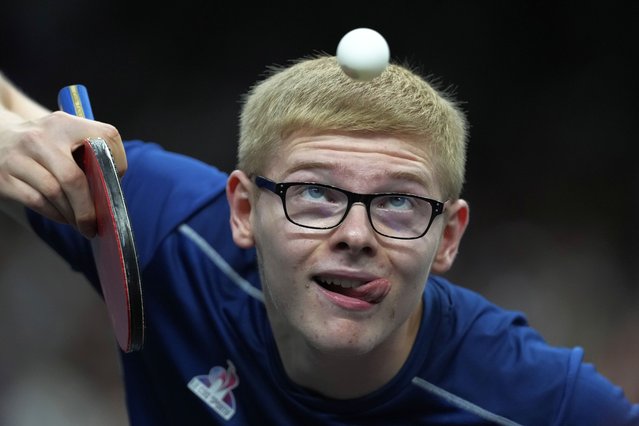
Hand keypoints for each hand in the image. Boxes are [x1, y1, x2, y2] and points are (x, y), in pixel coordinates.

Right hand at [0, 111, 125, 236]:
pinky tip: (64, 218)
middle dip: (89, 207)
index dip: (117, 163)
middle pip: (73, 178)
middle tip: (96, 223)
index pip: (104, 138)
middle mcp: (40, 137)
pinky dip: (55, 214)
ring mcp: (18, 156)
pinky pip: (37, 201)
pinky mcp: (4, 176)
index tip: (115, 183)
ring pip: (55, 193)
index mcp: (64, 123)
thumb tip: (110, 189)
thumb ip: (89, 153)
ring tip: (82, 224)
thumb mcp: (65, 136)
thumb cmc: (43, 144)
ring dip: (73, 214)